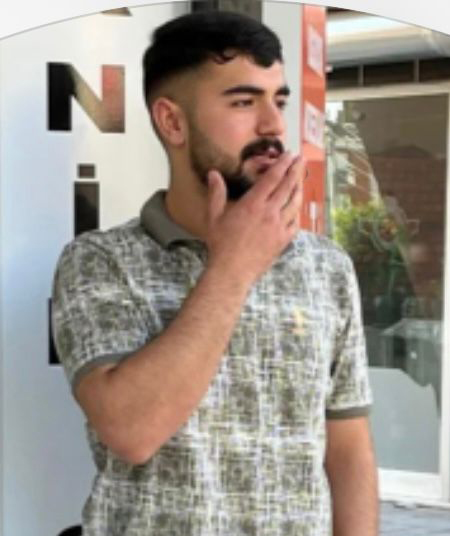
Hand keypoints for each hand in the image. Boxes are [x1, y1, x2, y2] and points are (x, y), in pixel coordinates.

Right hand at [205, 152, 305, 284]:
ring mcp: (279, 226)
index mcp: (252, 204)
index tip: (288, 155)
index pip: (272, 178)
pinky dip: (297, 213)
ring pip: (294, 203)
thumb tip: (214, 174)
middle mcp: (269, 212)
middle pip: (287, 186)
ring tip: (301, 180)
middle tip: (301, 160)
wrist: (232, 271)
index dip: (282, 164)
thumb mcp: (214, 216)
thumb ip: (216, 193)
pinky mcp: (283, 240)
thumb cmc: (221, 244)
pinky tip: (297, 209)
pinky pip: (295, 223)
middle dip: (296, 171)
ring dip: (299, 189)